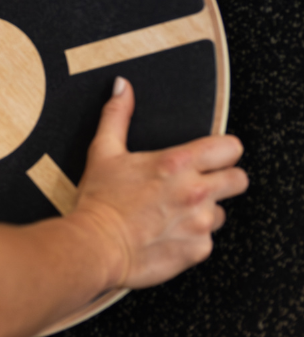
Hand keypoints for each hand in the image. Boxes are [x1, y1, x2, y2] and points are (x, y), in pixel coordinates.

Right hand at [72, 78, 246, 289]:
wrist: (96, 245)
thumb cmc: (100, 201)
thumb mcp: (104, 151)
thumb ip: (117, 115)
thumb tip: (122, 88)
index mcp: (177, 164)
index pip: (230, 148)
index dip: (223, 150)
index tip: (211, 155)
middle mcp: (195, 192)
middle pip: (239, 179)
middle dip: (224, 178)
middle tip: (199, 182)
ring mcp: (200, 223)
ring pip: (222, 211)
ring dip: (204, 209)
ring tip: (174, 210)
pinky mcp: (198, 249)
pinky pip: (207, 239)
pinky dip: (192, 235)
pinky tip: (168, 231)